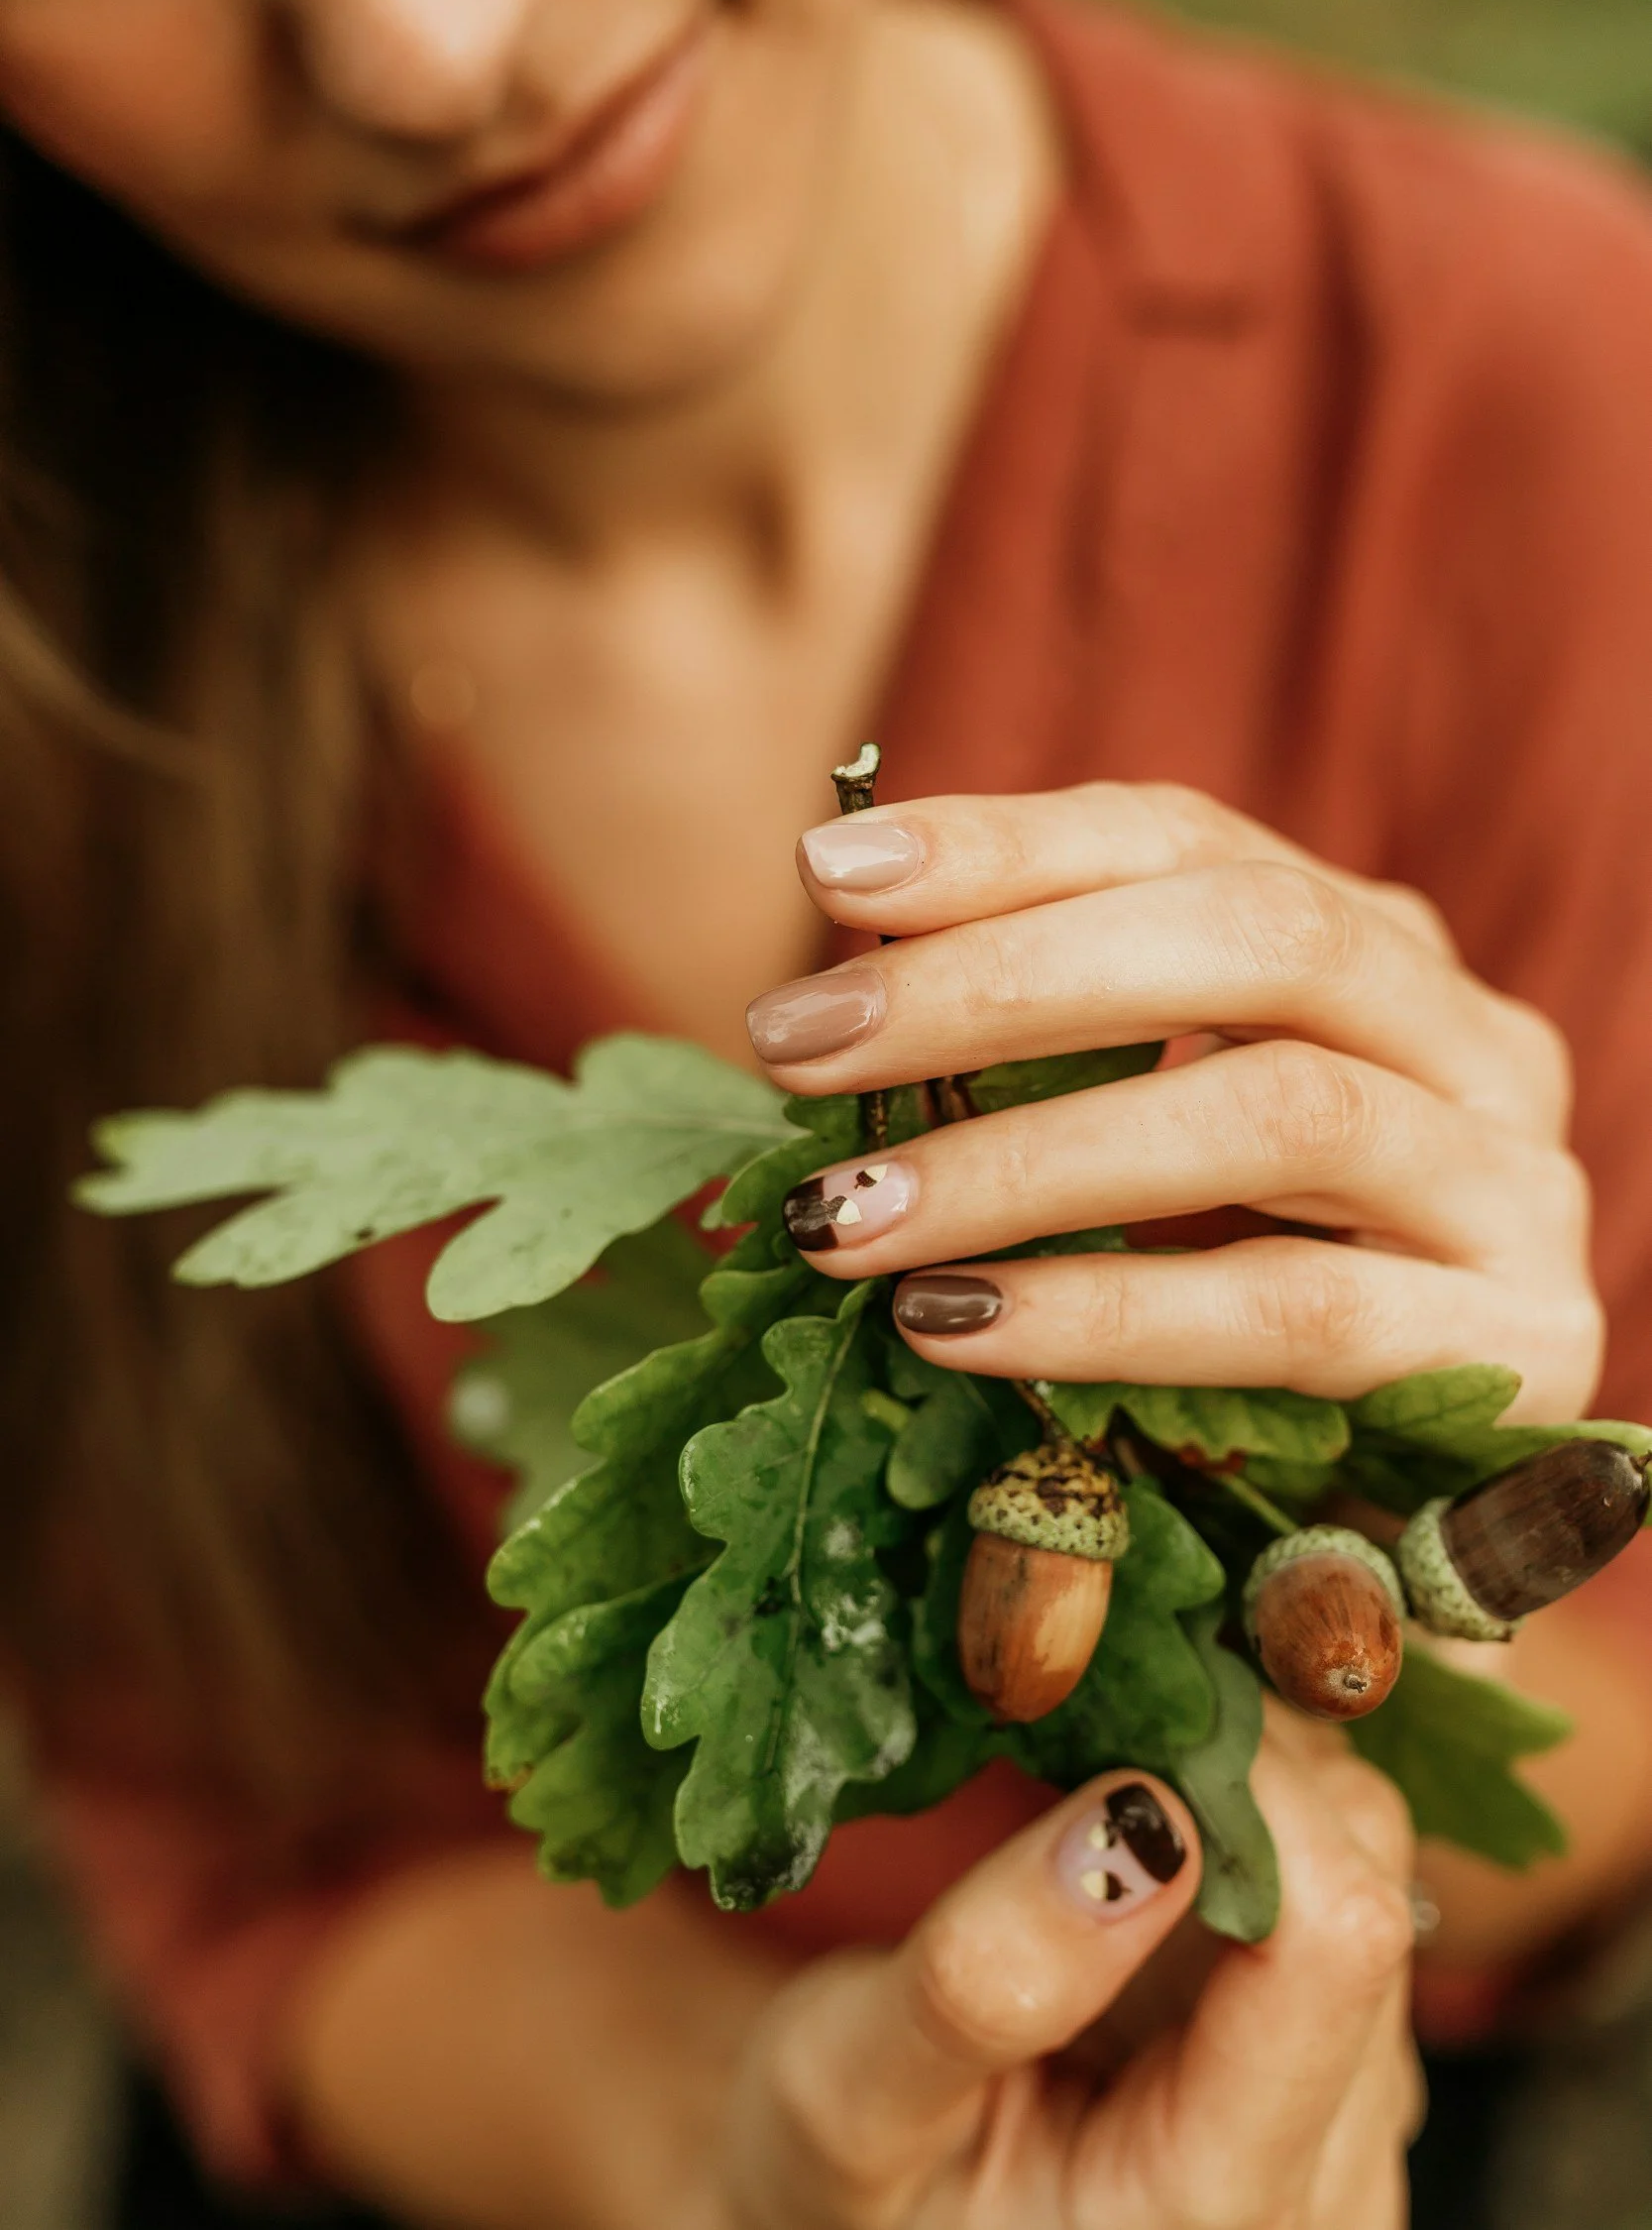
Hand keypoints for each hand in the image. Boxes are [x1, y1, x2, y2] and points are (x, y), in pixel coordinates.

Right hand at [725, 1729, 1419, 2229]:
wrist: (868, 2210)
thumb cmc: (837, 2173)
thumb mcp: (846, 2088)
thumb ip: (980, 1980)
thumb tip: (1135, 1817)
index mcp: (1221, 2214)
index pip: (1336, 1941)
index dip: (1247, 1791)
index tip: (1119, 1721)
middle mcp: (1330, 2183)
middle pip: (1369, 1889)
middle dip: (1244, 1773)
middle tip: (1098, 1723)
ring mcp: (1353, 2129)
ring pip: (1374, 1868)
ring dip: (1252, 1788)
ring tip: (1108, 1775)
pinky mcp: (1345, 2071)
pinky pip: (1351, 1887)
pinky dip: (1260, 1824)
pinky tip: (1153, 1829)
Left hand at [749, 783, 1602, 1415]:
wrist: (1421, 1512)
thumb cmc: (1244, 1295)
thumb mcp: (1154, 1145)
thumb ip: (1049, 1059)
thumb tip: (824, 1013)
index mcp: (1373, 949)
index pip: (1184, 842)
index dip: (1005, 845)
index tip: (828, 874)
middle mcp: (1467, 1037)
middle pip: (1253, 940)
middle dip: (1001, 981)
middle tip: (798, 1040)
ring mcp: (1513, 1187)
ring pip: (1279, 1113)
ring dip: (1031, 1156)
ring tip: (848, 1212)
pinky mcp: (1521, 1348)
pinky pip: (1293, 1310)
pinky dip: (1107, 1311)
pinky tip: (955, 1325)